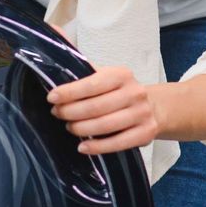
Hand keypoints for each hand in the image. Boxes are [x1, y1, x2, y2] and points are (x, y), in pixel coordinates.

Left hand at [48, 65, 163, 156]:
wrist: (153, 107)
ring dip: (81, 128)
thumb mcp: (106, 76)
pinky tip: (82, 146)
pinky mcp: (145, 133)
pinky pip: (116, 143)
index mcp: (122, 75)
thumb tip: (56, 59)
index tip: (52, 98)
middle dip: (71, 112)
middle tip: (57, 114)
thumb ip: (84, 71)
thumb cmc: (120, 92)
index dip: (69, 92)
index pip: (91, 84)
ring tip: (69, 127)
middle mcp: (134, 92)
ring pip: (104, 125)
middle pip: (96, 107)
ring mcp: (142, 113)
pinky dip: (97, 147)